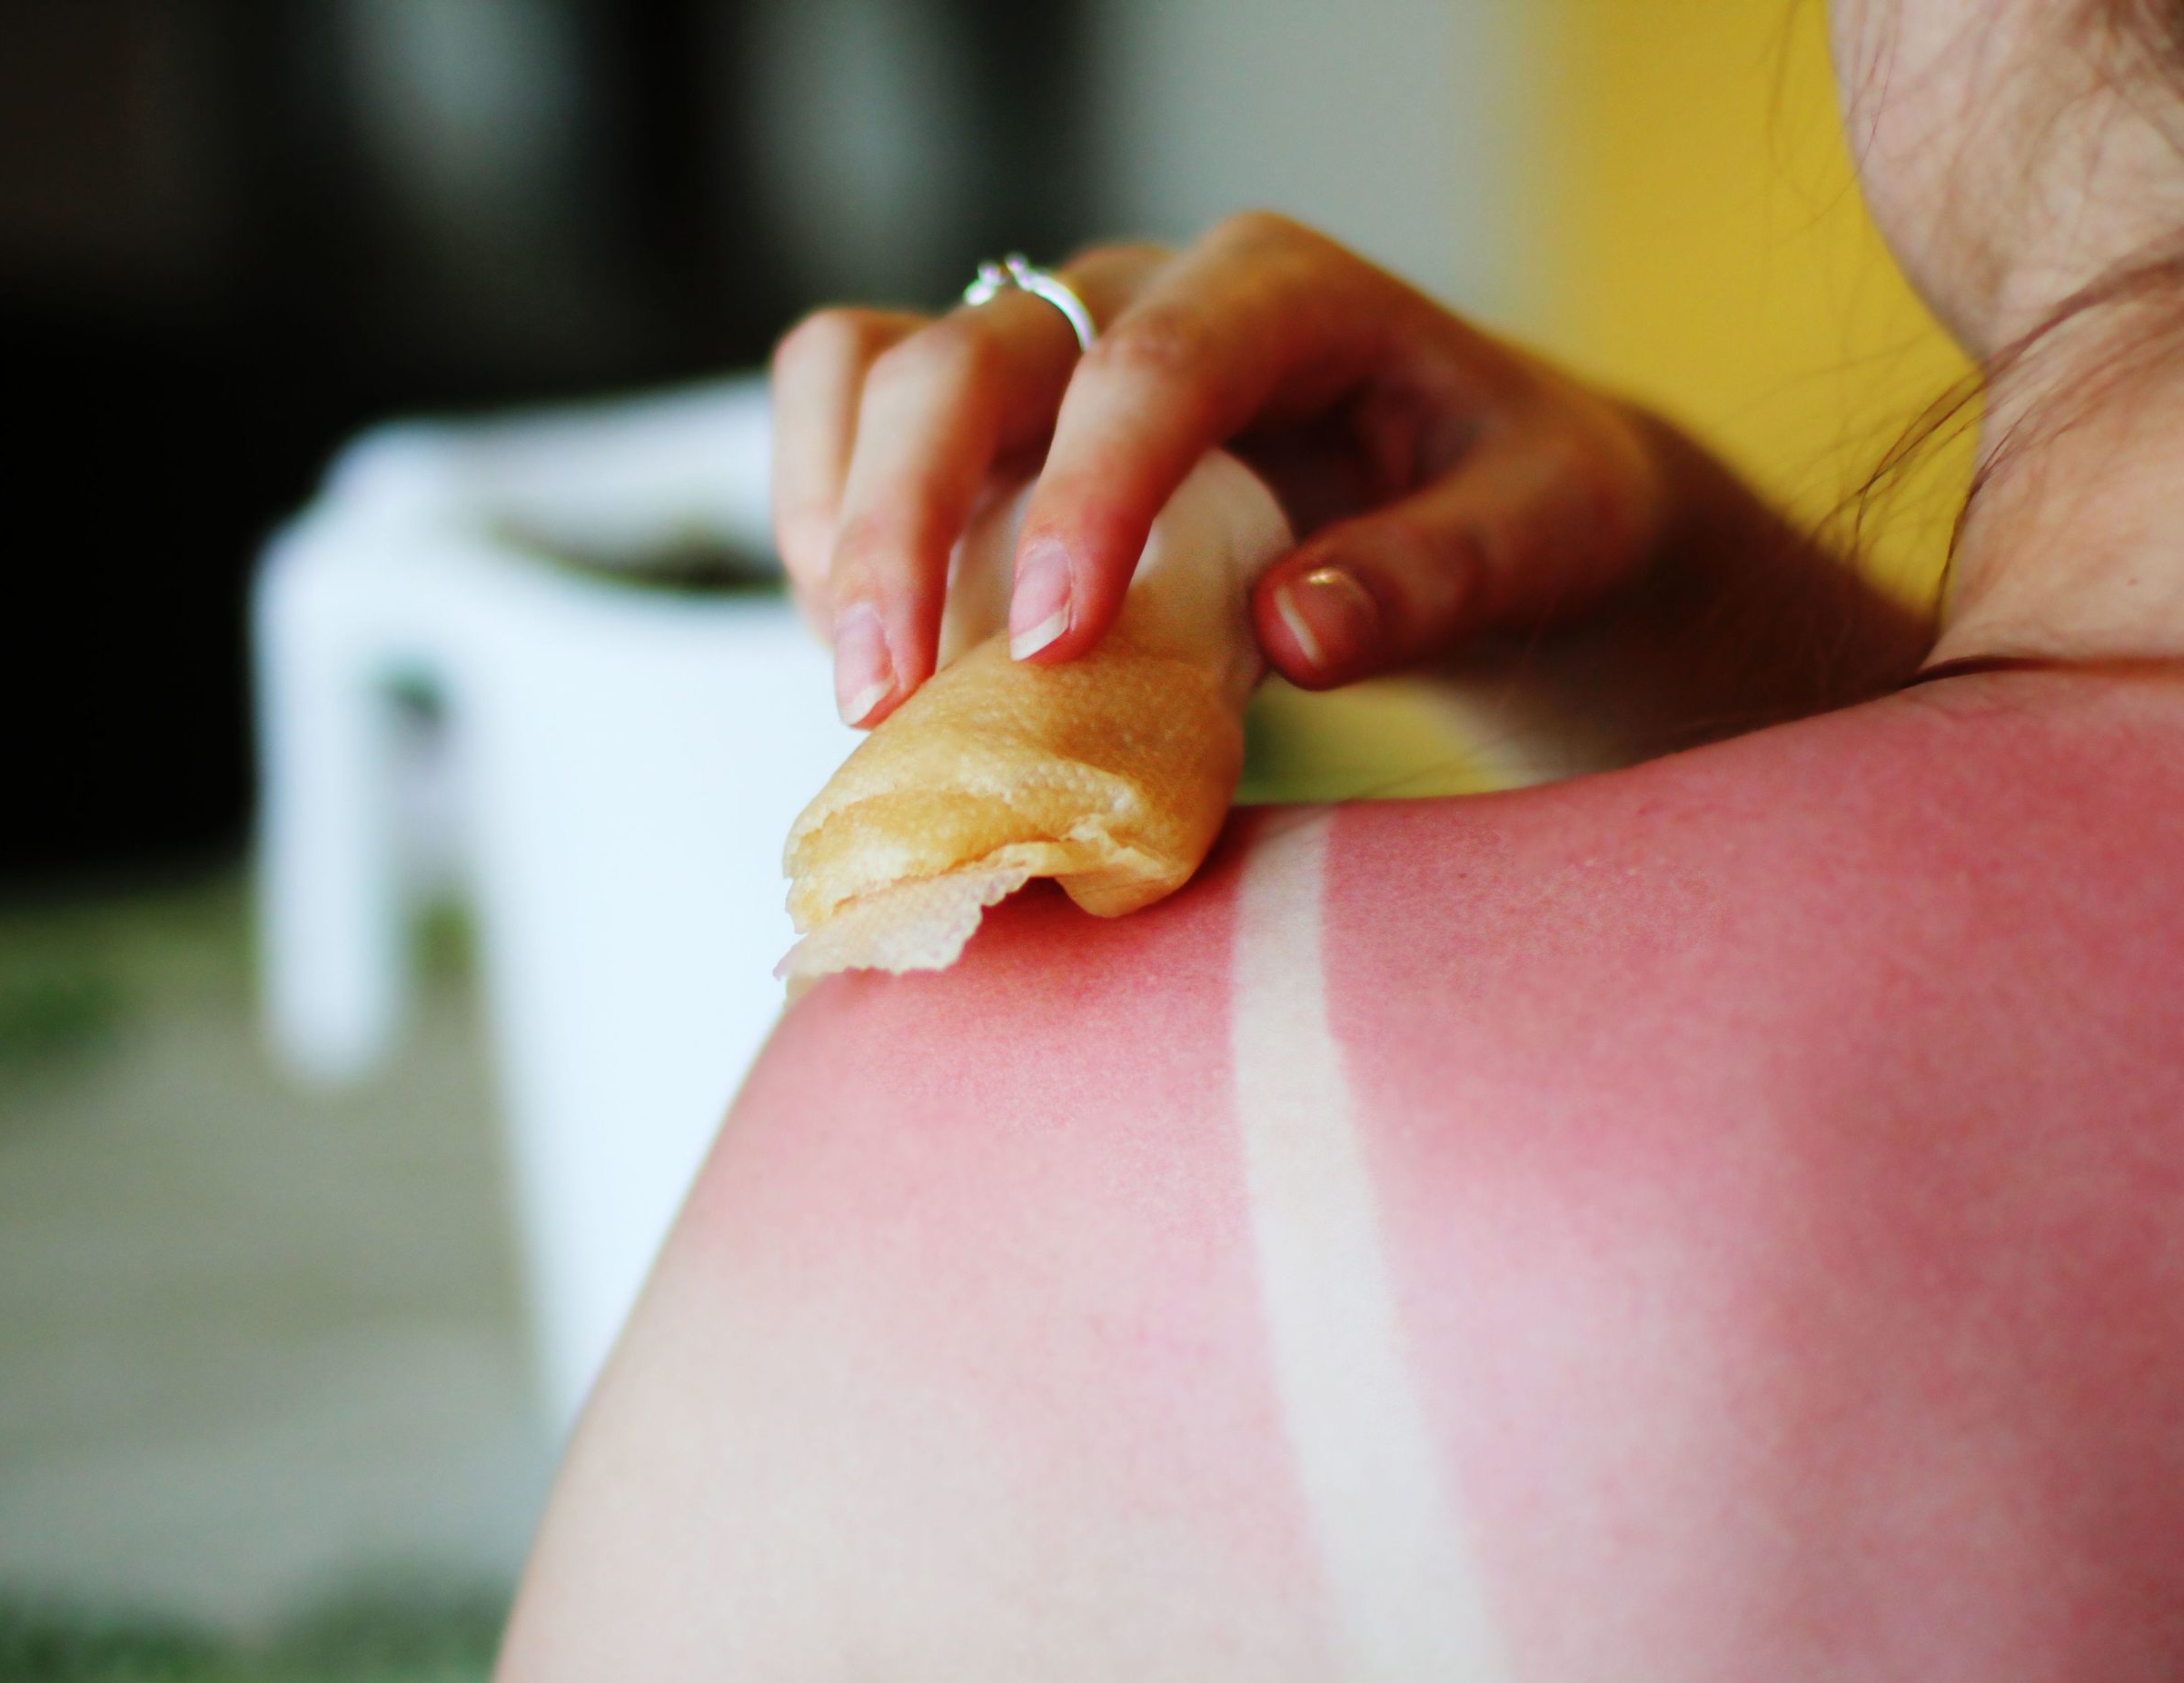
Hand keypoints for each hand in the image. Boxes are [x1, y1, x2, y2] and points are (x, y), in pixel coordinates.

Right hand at [771, 212, 1670, 727]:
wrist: (1479, 496)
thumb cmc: (1514, 503)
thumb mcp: (1540, 535)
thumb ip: (1436, 574)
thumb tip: (1296, 628)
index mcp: (1285, 296)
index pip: (1156, 361)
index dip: (1088, 496)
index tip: (1054, 645)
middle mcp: (1140, 297)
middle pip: (965, 356)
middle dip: (900, 524)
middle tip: (883, 700)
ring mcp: (1050, 355)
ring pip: (867, 366)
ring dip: (833, 522)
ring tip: (865, 686)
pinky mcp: (994, 426)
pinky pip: (851, 422)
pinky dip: (828, 532)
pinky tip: (882, 657)